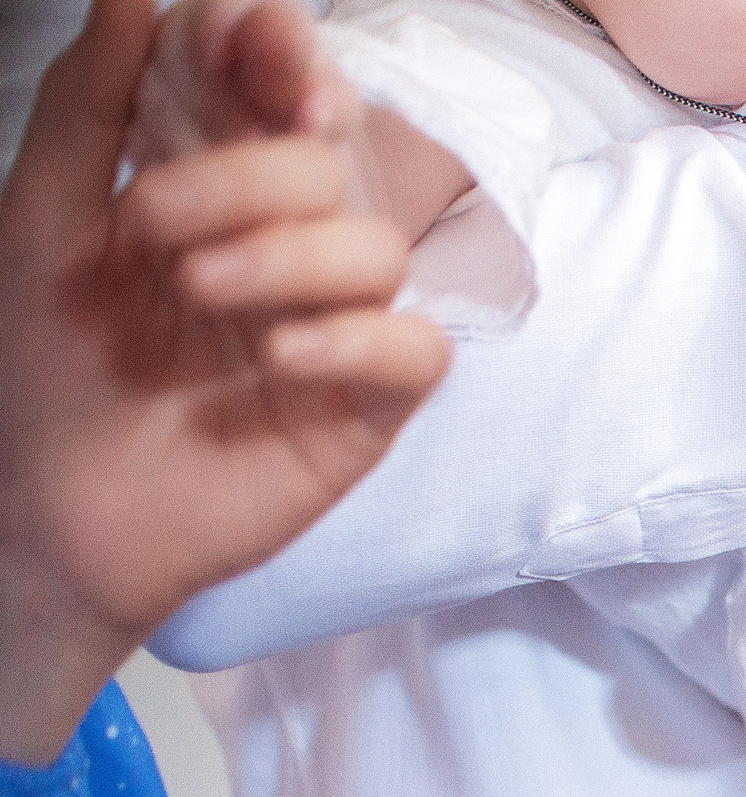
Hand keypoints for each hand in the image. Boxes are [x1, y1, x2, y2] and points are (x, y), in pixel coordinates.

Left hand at [0, 0, 451, 766]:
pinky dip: (351, 341)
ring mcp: (338, 325)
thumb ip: (90, 106)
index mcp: (220, 182)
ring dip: (285, 257)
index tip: (249, 48)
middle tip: (156, 231)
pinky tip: (277, 360)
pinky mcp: (368, 408)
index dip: (281, 52)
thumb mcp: (42, 218)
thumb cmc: (49, 370)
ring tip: (197, 297)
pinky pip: (414, 349)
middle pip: (333, 158)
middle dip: (247, 176)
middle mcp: (291, 243)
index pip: (283, 86)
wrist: (53, 511)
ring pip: (379, 249)